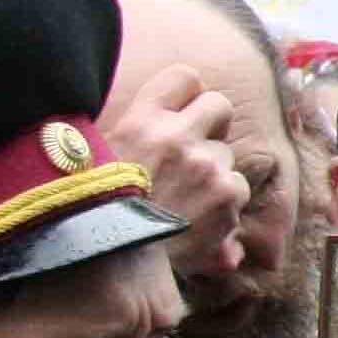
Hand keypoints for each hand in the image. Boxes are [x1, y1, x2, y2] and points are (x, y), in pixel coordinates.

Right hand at [105, 63, 246, 278]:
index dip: (188, 94)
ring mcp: (207, 165)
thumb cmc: (98, 211)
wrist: (113, 261)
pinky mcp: (227, 195)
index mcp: (141, 120)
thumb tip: (154, 121)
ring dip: (215, 172)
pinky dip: (225, 204)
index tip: (183, 111)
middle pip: (219, 105)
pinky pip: (239, 188)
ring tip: (186, 199)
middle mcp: (178, 136)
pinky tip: (199, 220)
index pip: (185, 77)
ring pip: (229, 155)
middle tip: (196, 149)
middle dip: (213, 125)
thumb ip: (134, 135)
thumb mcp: (100, 160)